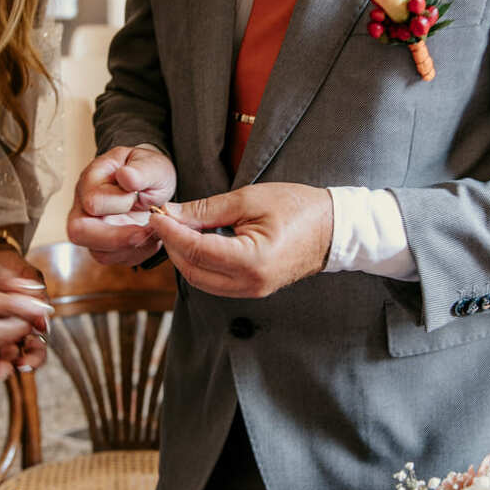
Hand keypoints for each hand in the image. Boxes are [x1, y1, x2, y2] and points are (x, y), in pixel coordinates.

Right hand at [67, 145, 176, 264]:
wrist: (152, 183)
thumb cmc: (146, 171)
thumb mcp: (151, 165)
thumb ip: (141, 171)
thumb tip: (126, 176)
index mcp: (91, 180)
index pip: (93, 202)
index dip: (120, 203)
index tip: (139, 195)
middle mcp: (83, 206)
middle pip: (79, 232)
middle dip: (116, 239)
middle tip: (145, 233)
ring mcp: (92, 229)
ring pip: (98, 253)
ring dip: (131, 249)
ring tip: (152, 233)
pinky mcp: (104, 245)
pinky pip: (115, 260)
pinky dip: (137, 254)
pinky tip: (150, 238)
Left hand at [149, 182, 332, 297]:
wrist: (333, 228)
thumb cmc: (297, 207)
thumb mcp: (249, 199)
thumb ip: (206, 209)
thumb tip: (171, 213)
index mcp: (252, 260)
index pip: (195, 250)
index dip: (170, 232)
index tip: (155, 214)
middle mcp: (250, 283)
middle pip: (192, 270)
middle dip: (171, 245)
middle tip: (162, 220)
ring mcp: (252, 291)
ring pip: (200, 280)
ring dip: (183, 256)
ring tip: (176, 229)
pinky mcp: (252, 289)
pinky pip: (214, 282)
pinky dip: (199, 264)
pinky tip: (194, 242)